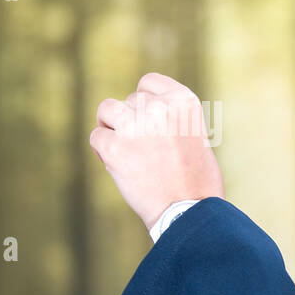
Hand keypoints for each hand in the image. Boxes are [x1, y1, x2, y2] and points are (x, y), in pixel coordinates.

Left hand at [90, 73, 223, 230]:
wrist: (189, 212)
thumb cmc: (197, 180)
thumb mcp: (195, 135)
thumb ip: (171, 118)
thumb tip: (137, 109)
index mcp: (184, 101)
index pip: (149, 82)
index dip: (147, 100)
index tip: (151, 118)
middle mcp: (159, 107)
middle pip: (130, 100)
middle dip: (133, 119)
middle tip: (146, 147)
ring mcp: (134, 126)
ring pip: (107, 110)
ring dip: (112, 126)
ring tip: (126, 148)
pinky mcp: (114, 147)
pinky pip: (97, 137)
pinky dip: (105, 151)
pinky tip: (121, 166)